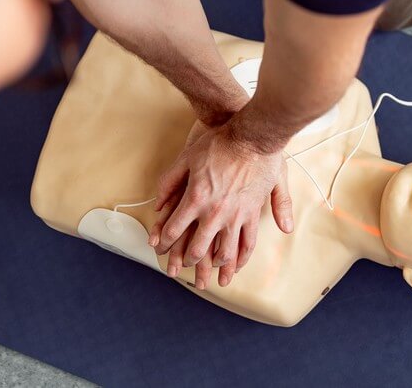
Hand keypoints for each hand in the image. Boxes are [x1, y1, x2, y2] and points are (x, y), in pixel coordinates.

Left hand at [148, 120, 293, 288]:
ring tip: (211, 274)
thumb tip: (158, 204)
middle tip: (182, 267)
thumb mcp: (186, 158)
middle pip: (197, 248)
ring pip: (224, 251)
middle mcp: (215, 212)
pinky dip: (241, 257)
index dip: (165, 244)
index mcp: (195, 199)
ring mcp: (236, 215)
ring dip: (215, 266)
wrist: (252, 137)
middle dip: (187, 261)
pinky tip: (236, 265)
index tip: (161, 250)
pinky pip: (248, 241)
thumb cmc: (219, 144)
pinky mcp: (253, 212)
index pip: (174, 230)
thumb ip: (169, 182)